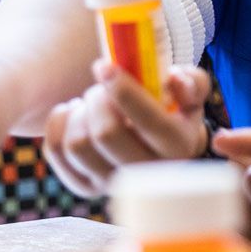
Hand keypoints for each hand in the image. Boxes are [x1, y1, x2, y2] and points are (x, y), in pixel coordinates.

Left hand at [42, 62, 219, 197]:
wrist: (161, 145)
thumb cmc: (175, 109)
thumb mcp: (194, 91)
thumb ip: (193, 82)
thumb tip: (174, 80)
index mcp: (179, 146)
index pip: (148, 121)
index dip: (122, 91)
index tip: (105, 66)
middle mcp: (147, 172)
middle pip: (105, 134)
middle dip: (98, 99)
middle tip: (102, 88)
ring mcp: (113, 183)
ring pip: (77, 145)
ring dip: (80, 113)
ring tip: (91, 102)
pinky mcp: (85, 185)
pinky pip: (56, 151)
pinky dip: (59, 123)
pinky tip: (75, 113)